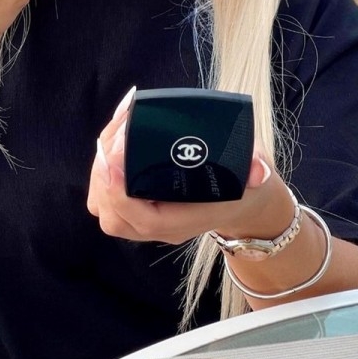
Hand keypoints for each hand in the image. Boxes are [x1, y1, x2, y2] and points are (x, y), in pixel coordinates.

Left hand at [87, 87, 277, 245]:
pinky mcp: (135, 205)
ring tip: (115, 132)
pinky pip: (105, 196)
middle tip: (116, 133)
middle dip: (104, 173)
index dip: (120, 191)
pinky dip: (102, 169)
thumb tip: (257, 170)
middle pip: (112, 213)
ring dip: (100, 170)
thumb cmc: (243, 185)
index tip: (113, 154)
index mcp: (184, 222)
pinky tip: (114, 139)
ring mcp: (144, 219)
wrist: (241, 203)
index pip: (144, 219)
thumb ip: (256, 168)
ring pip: (103, 206)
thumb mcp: (256, 174)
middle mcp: (160, 226)